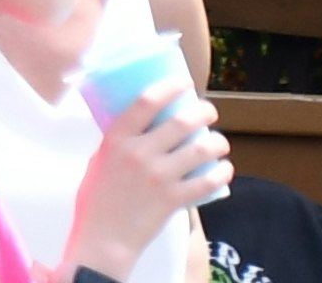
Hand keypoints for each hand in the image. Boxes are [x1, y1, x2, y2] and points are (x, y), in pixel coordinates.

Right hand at [73, 78, 234, 267]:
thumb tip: (147, 125)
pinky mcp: (174, 200)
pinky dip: (221, 173)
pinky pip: (208, 182)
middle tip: (209, 112)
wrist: (103, 238)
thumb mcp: (100, 159)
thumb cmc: (97, 197)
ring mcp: (158, 177)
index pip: (145, 102)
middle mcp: (139, 154)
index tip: (184, 82)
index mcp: (116, 139)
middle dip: (203, 113)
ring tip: (219, 142)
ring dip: (217, 142)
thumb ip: (121, 142)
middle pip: (181, 122)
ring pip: (200, 150)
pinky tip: (224, 169)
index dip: (169, 87)